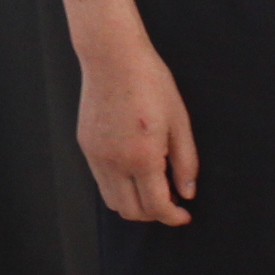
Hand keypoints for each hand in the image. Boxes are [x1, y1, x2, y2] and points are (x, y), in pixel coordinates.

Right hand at [74, 29, 197, 223]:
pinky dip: (119, 188)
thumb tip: (188, 192)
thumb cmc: (150, 83)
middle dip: (154, 215)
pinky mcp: (86, 147)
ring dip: (134, 205)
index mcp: (142, 157)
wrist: (112, 58)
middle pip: (132, 212)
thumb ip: (186, 162)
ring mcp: (96, 156)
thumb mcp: (179, 121)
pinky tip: (135, 172)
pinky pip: (101, 181)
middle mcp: (114, 163)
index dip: (174, 217)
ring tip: (152, 190)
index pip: (156, 206)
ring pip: (113, 201)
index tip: (184, 215)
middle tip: (171, 204)